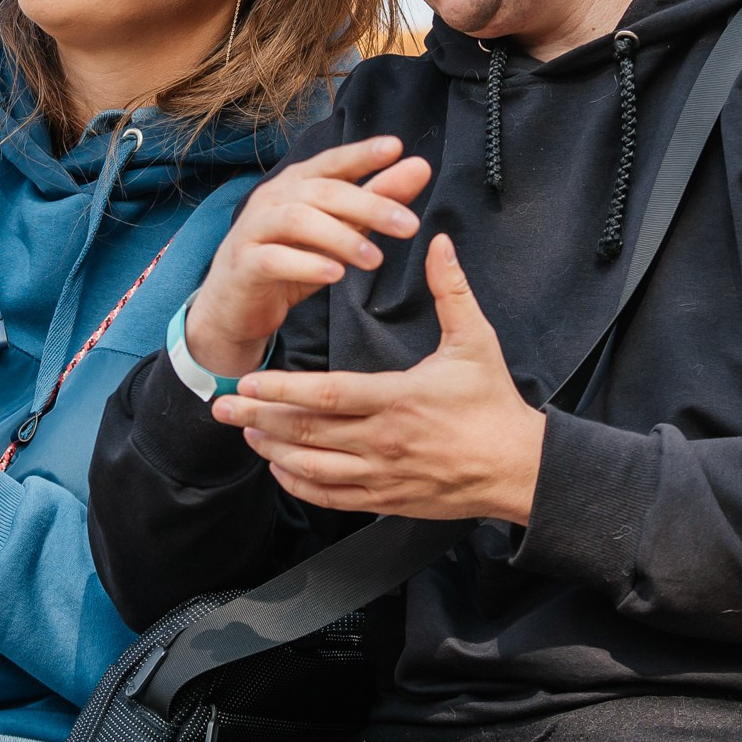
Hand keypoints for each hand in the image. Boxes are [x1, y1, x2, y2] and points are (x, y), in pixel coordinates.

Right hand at [182, 137, 431, 377]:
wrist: (236, 305)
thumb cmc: (290, 261)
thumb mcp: (339, 231)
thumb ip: (376, 199)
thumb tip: (419, 167)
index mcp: (296, 184)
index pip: (332, 162)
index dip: (362, 153)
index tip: (397, 147)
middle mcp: (273, 198)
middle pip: (323, 191)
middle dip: (369, 205)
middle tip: (410, 225)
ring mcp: (254, 228)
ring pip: (298, 219)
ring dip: (342, 238)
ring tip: (376, 260)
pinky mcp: (244, 263)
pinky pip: (274, 258)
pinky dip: (307, 264)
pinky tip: (335, 275)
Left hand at [213, 234, 545, 522]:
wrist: (520, 468)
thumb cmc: (496, 405)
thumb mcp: (476, 341)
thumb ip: (451, 291)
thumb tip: (438, 242)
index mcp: (398, 399)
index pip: (326, 395)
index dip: (281, 389)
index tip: (247, 380)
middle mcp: (383, 441)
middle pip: (306, 433)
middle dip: (258, 417)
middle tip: (221, 405)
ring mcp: (382, 475)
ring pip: (311, 467)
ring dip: (272, 449)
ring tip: (246, 431)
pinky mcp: (387, 500)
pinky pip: (332, 496)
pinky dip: (299, 483)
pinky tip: (280, 468)